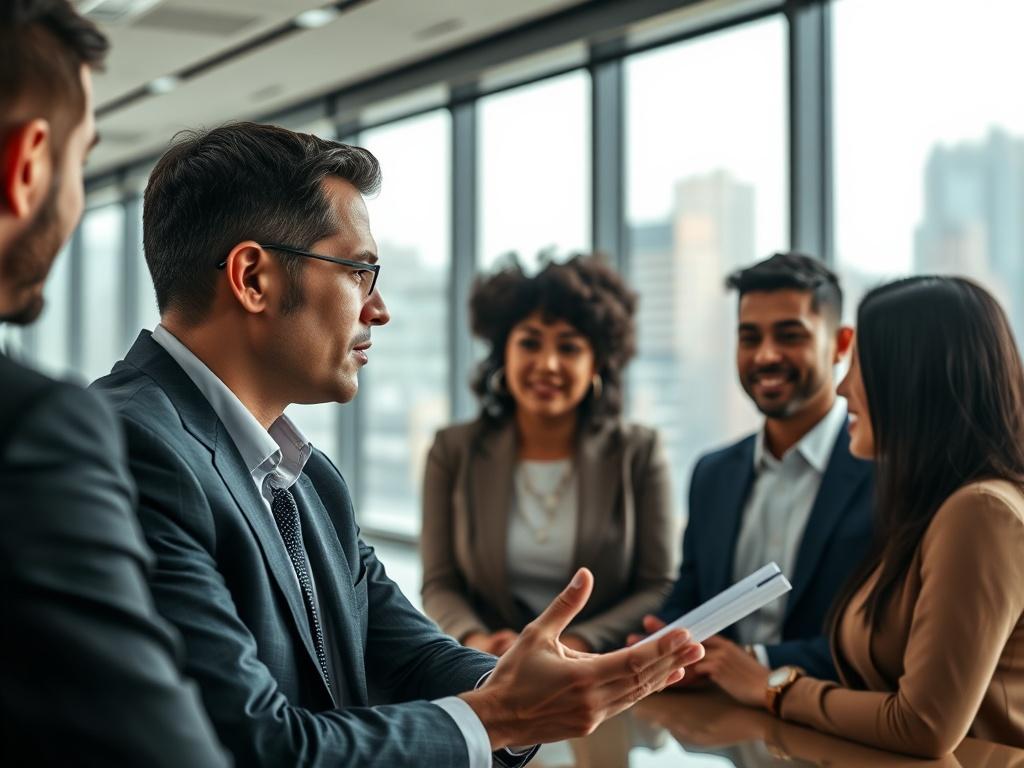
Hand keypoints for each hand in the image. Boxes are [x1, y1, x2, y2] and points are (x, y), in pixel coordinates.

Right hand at [460, 568, 704, 748]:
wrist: (496, 719)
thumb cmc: (513, 676)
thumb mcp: (537, 634)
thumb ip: (566, 605)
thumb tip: (585, 575)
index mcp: (582, 678)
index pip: (633, 661)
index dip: (661, 647)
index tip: (683, 634)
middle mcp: (593, 701)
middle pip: (643, 678)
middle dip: (672, 660)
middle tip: (698, 645)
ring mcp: (593, 716)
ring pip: (637, 694)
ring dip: (663, 676)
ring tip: (687, 661)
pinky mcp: (589, 724)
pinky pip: (625, 704)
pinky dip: (643, 690)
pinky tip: (657, 680)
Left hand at [695, 635, 768, 707]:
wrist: (767, 687)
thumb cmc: (756, 678)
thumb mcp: (740, 661)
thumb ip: (727, 657)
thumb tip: (712, 661)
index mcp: (728, 645)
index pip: (705, 637)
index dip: (695, 644)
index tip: (690, 652)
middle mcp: (723, 648)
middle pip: (697, 648)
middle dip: (691, 658)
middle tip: (689, 667)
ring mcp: (719, 658)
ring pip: (695, 658)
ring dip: (692, 668)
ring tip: (692, 676)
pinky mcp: (717, 670)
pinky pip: (698, 670)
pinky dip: (696, 676)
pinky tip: (698, 682)